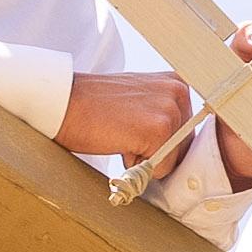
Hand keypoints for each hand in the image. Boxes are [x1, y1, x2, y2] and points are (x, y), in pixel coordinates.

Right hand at [60, 71, 195, 164]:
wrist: (63, 103)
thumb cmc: (95, 108)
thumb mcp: (139, 101)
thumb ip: (162, 116)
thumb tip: (179, 149)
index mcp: (176, 82)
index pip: (187, 132)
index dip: (162, 145)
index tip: (139, 134)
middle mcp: (179, 91)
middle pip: (184, 149)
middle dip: (155, 152)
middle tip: (124, 132)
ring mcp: (170, 109)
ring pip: (171, 160)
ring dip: (144, 159)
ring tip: (120, 134)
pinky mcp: (159, 129)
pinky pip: (159, 169)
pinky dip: (137, 166)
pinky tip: (118, 141)